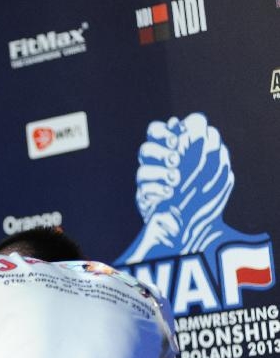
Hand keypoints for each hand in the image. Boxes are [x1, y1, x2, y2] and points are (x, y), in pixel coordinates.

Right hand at [133, 113, 232, 253]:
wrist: (194, 230)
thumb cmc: (205, 199)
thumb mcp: (215, 172)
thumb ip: (210, 149)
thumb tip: (203, 127)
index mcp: (173, 152)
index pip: (158, 132)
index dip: (164, 132)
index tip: (178, 139)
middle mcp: (158, 164)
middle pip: (147, 147)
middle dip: (161, 151)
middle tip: (176, 159)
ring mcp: (150, 181)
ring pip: (142, 168)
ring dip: (160, 170)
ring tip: (176, 179)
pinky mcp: (144, 197)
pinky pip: (143, 188)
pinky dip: (157, 188)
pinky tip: (170, 193)